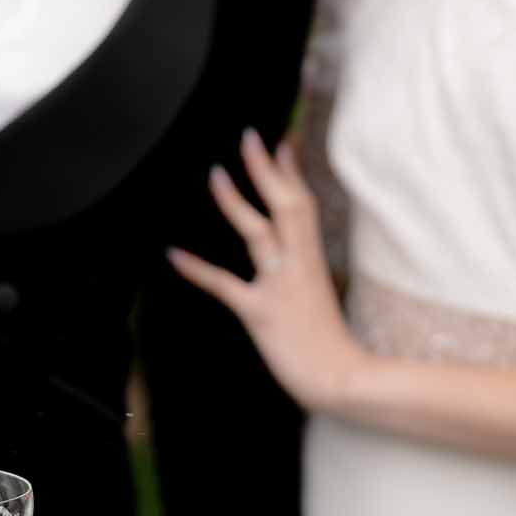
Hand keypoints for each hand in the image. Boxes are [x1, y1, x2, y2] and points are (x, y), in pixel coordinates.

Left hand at [168, 129, 365, 413]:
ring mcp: (280, 286)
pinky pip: (225, 285)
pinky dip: (197, 269)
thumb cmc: (330, 344)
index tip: (282, 142)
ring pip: (258, 233)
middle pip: (286, 205)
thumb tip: (292, 261)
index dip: (291, 173)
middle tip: (250, 135)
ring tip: (215, 173)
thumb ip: (303, 275)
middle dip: (267, 169)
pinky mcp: (261, 312)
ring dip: (235, 202)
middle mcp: (299, 265)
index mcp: (313, 261)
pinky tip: (173, 253)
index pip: (304, 206)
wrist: (342, 379)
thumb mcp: (319, 298)